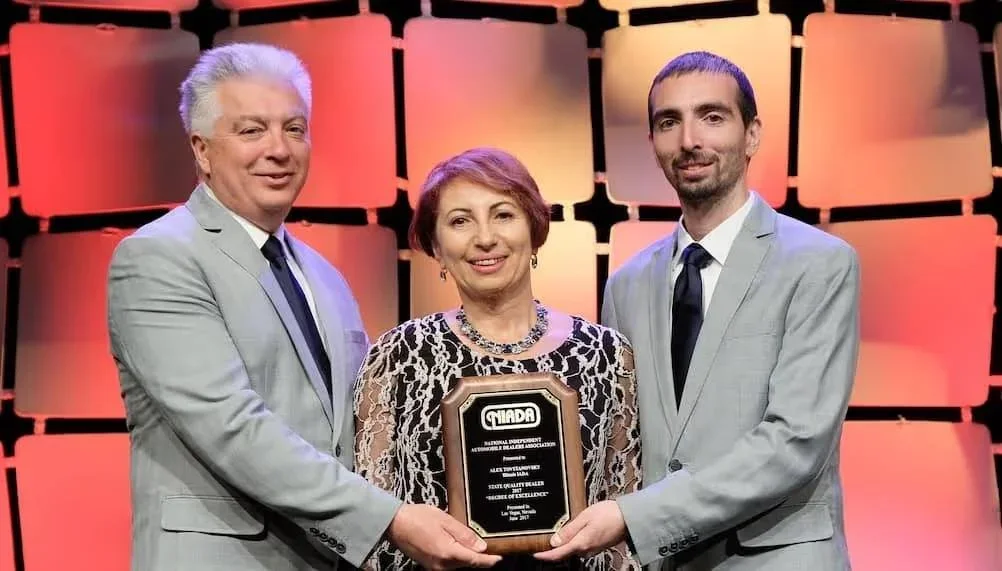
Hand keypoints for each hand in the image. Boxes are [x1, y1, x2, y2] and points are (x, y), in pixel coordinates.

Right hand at [387, 504, 501, 569]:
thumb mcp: (445, 520)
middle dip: (477, 555)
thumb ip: (464, 535)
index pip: (474, 560)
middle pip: (466, 562)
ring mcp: (434, 566)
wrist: (395, 524)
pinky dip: (454, 555)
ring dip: (465, 555)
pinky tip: (453, 543)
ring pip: (457, 563)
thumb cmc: (418, 518)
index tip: (499, 558)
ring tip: (467, 540)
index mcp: (447, 552)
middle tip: (485, 544)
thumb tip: (481, 547)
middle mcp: (441, 564)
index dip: (488, 560)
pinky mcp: (429, 565)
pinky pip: (447, 562)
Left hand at [534, 500, 626, 560]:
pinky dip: (572, 540)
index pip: (558, 554)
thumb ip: (569, 530)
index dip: (545, 555)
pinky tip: (571, 531)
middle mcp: (586, 550)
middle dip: (552, 548)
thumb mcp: (585, 517)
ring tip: (555, 532)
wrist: (629, 518)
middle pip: (564, 552)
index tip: (534, 553)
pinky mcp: (597, 545)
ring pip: (572, 548)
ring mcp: (592, 549)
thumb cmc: (608, 514)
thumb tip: (554, 542)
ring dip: (563, 543)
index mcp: (581, 543)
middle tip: (541, 539)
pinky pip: (580, 545)